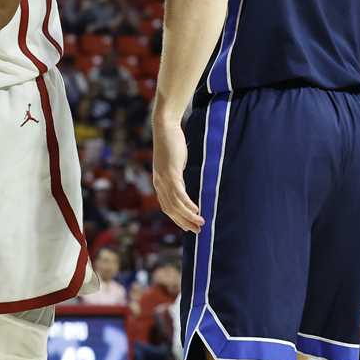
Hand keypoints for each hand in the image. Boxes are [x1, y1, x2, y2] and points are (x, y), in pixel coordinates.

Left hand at [152, 113, 202, 232]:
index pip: (167, 207)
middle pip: (170, 210)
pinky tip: (196, 210)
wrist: (164, 127)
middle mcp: (159, 183)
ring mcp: (164, 179)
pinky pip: (179, 194)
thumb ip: (177, 175)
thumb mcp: (173, 163)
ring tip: (200, 224)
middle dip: (183, 222)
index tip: (188, 227)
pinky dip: (187, 204)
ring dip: (188, 216)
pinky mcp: (170, 173)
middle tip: (197, 231)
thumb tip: (184, 183)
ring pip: (175, 205)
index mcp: (159, 182)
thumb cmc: (171, 144)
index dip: (177, 219)